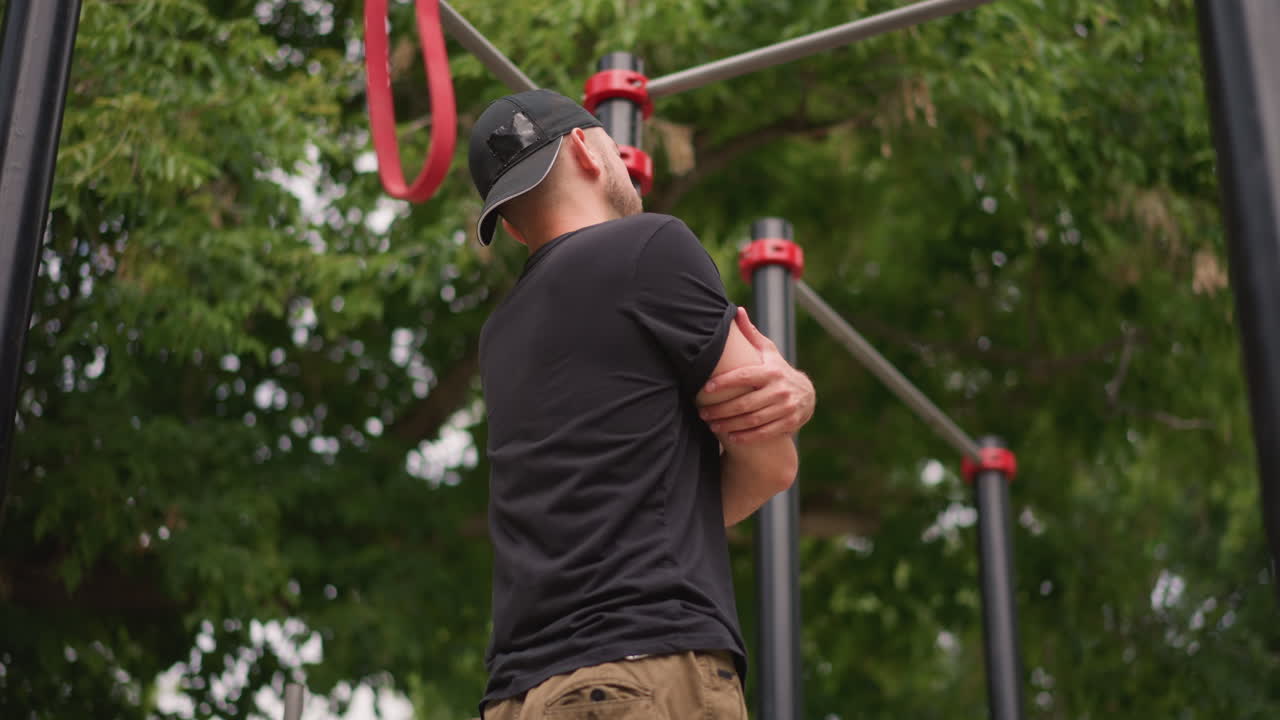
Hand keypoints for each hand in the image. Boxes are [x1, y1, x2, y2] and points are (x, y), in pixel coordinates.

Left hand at [698, 307, 814, 441]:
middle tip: (702, 414)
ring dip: (730, 425)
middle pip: (745, 403)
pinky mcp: (790, 423)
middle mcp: (779, 389)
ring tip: (712, 426)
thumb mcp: (767, 351)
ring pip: (753, 420)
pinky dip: (747, 436)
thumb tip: (737, 310)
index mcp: (771, 371)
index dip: (723, 383)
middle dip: (721, 410)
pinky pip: (765, 432)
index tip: (704, 389)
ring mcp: (786, 407)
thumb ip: (750, 334)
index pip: (743, 377)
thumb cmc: (777, 370)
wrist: (806, 394)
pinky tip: (731, 438)